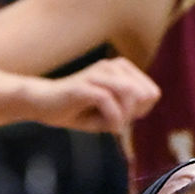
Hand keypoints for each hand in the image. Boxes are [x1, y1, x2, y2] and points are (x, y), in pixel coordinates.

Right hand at [32, 57, 161, 134]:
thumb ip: (132, 108)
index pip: (152, 92)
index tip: (125, 119)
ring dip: (125, 116)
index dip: (143, 111)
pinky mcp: (83, 85)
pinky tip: (109, 127)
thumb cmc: (77, 110)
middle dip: (135, 114)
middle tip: (117, 122)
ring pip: (129, 94)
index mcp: (120, 69)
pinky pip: (107, 100)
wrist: (42, 105)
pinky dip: (113, 119)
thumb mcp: (111, 112)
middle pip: (144, 94)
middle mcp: (111, 66)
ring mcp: (96, 74)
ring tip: (112, 125)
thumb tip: (148, 100)